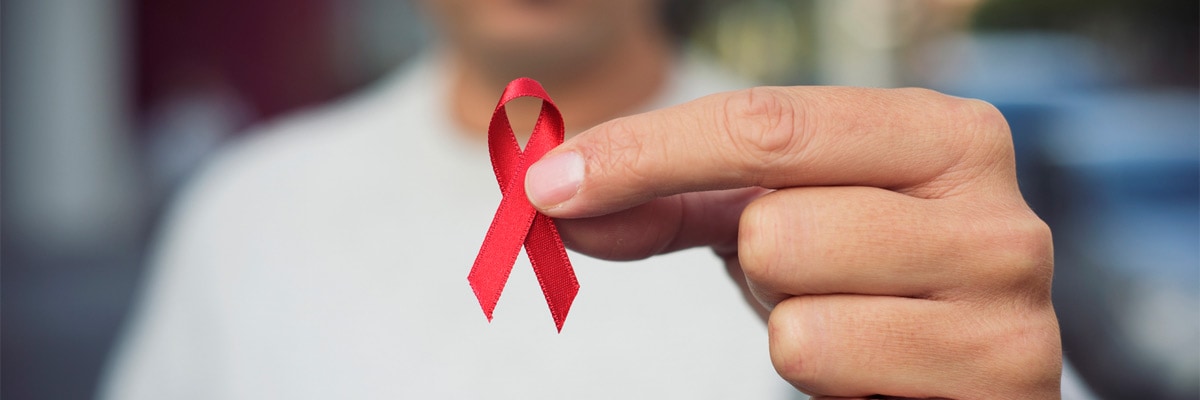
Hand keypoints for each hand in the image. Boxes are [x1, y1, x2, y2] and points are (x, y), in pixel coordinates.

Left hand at [524, 87, 1061, 398]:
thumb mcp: (774, 217)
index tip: (550, 185)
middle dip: (756, 261)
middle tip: (804, 275)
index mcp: (942, 133)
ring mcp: (1008, 299)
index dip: (642, 153)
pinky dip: (821, 373)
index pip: (765, 124)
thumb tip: (557, 197)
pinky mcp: (1001, 377)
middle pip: (774, 223)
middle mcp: (993, 204)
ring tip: (847, 319)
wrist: (958, 375)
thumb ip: (671, 197)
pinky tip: (872, 366)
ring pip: (793, 303)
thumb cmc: (863, 282)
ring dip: (789, 322)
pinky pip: (823, 361)